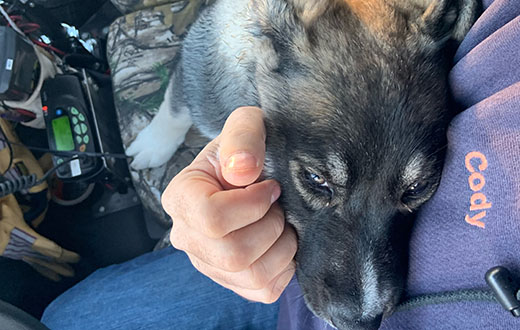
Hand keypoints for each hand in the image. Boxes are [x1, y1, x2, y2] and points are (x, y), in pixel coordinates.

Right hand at [162, 107, 296, 302]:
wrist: (254, 170)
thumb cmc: (247, 148)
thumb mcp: (246, 125)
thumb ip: (243, 136)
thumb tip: (242, 170)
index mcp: (181, 197)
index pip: (211, 217)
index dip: (252, 204)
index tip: (271, 186)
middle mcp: (186, 236)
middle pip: (233, 253)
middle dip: (271, 227)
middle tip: (278, 206)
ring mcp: (207, 263)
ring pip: (251, 275)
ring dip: (282, 247)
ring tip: (282, 222)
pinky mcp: (231, 280)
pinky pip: (263, 290)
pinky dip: (284, 266)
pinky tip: (280, 241)